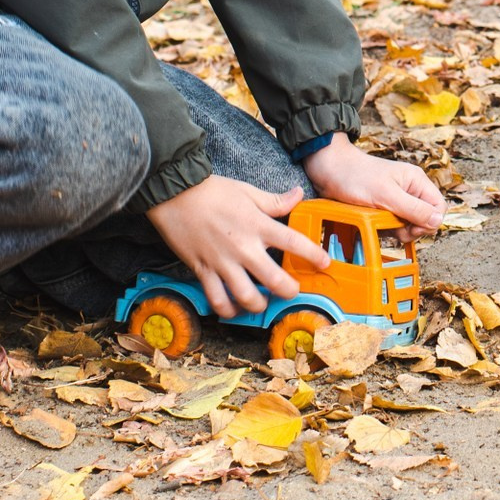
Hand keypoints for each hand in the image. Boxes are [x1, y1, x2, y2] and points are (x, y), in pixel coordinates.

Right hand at [144, 174, 331, 318]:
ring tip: (263, 302)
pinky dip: (227, 309)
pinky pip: (217, 299)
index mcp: (257, 225)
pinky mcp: (202, 270)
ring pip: (246, 297)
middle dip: (289, 290)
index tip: (324, 263)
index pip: (293, 242)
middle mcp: (243, 247)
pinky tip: (234, 308)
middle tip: (292, 290)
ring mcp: (222, 262)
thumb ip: (275, 201)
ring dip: (259, 305)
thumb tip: (299, 194)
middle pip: (274, 280)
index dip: (313, 255)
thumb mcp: (248, 191)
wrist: (175, 193)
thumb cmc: (212, 190)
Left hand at [304, 136, 444, 238]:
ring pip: (409, 223)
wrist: (327, 169)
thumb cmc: (355, 176)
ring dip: (397, 230)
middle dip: (411, 228)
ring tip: (380, 223)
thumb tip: (438, 221)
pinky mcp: (384, 206)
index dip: (429, 222)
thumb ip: (413, 209)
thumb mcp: (386, 195)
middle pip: (425, 218)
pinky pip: (393, 223)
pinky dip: (386, 228)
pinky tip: (374, 223)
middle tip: (393, 228)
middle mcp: (410, 190)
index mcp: (416, 181)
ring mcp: (397, 198)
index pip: (438, 208)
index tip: (410, 227)